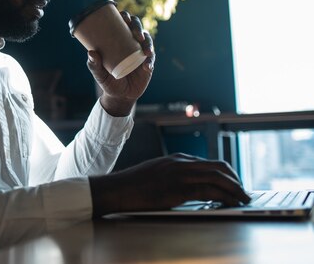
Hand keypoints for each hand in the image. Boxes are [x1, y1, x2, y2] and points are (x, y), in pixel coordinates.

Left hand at [87, 11, 154, 115]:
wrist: (119, 96)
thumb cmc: (108, 80)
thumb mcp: (99, 74)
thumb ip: (94, 65)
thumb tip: (91, 53)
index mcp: (118, 40)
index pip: (123, 23)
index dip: (125, 16)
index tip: (123, 16)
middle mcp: (131, 42)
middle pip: (137, 27)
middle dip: (137, 26)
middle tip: (135, 34)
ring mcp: (141, 52)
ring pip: (148, 40)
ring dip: (148, 43)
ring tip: (145, 51)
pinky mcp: (148, 62)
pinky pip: (151, 59)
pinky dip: (150, 61)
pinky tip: (147, 66)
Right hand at [89, 153, 250, 216]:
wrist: (117, 188)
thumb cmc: (133, 185)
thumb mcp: (156, 173)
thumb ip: (174, 175)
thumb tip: (189, 187)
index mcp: (177, 159)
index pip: (209, 163)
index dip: (226, 175)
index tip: (234, 185)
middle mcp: (181, 163)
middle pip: (218, 167)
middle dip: (235, 180)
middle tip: (244, 192)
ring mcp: (180, 174)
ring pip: (218, 177)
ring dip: (235, 189)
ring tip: (244, 199)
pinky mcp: (178, 188)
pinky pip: (208, 190)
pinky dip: (224, 196)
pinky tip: (231, 203)